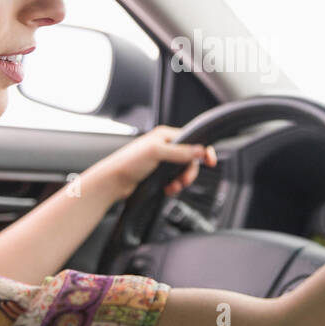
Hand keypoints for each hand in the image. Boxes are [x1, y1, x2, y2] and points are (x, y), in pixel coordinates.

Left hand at [89, 125, 217, 201]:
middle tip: (184, 181)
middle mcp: (164, 146)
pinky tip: (168, 189)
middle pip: (189, 158)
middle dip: (189, 172)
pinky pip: (174, 179)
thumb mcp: (156, 153)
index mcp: (165, 136)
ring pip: (182, 171)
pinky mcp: (158, 173)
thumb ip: (180, 152)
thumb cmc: (129, 163)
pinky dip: (174, 186)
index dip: (203, 150)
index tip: (211, 161)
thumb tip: (200, 150)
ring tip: (173, 187)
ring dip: (181, 181)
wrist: (113, 182)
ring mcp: (161, 160)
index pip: (192, 140)